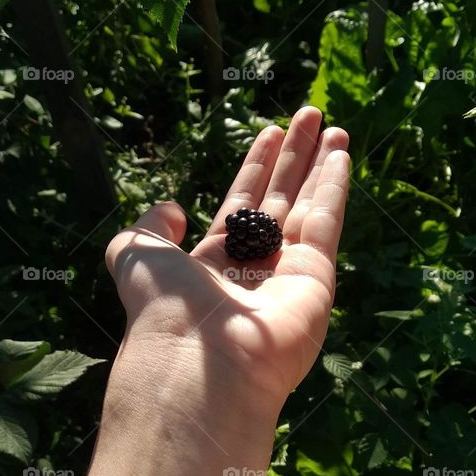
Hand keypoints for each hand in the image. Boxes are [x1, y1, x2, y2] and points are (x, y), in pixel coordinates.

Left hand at [105, 106, 349, 408]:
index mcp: (215, 261)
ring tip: (333, 125)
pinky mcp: (316, 280)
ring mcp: (288, 275)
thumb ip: (148, 225)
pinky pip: (326, 224)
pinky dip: (334, 187)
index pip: (242, 202)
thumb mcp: (135, 254)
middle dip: (293, 158)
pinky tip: (340, 153)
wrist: (198, 361)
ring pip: (307, 207)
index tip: (269, 131)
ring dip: (320, 165)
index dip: (256, 166)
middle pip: (279, 199)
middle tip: (308, 115)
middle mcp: (255, 266)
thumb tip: (174, 206)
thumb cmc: (163, 307)